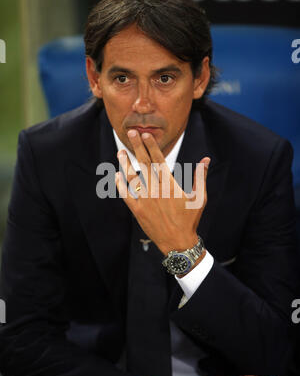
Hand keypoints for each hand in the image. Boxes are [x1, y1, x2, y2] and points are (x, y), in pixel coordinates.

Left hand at [115, 129, 209, 255]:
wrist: (178, 242)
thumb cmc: (190, 220)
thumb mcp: (200, 198)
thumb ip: (200, 177)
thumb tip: (206, 160)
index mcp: (170, 184)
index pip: (158, 160)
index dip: (151, 145)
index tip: (146, 134)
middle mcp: (155, 190)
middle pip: (144, 164)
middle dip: (137, 146)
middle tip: (131, 133)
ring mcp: (145, 200)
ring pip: (132, 177)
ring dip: (125, 163)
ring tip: (120, 151)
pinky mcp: (137, 210)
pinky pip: (126, 195)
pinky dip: (120, 185)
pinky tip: (116, 176)